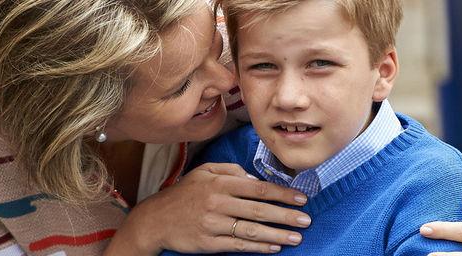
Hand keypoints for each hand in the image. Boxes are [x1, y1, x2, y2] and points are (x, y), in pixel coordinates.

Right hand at [105, 163, 310, 254]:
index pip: (258, 188)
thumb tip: (256, 179)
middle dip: (286, 216)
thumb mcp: (204, 172)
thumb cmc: (184, 194)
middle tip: (306, 220)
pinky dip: (258, 247)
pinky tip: (273, 247)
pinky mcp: (209, 242)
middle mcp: (217, 202)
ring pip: (251, 230)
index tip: (301, 198)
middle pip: (259, 210)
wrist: (156, 220)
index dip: (282, 194)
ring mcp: (213, 224)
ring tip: (296, 238)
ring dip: (277, 234)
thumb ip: (231, 170)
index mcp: (219, 183)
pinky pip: (238, 245)